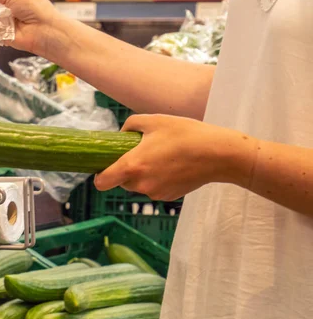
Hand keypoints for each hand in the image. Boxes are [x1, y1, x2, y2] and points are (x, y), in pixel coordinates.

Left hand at [93, 114, 258, 200]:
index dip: (99, 175)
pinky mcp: (168, 197)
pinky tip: (173, 165)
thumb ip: (131, 125)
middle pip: (121, 182)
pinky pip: (154, 188)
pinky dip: (158, 179)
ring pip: (138, 185)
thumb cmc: (186, 134)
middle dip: (126, 169)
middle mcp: (140, 185)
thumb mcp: (154, 120)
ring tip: (161, 155)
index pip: (101, 182)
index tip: (104, 166)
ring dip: (142, 174)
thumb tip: (121, 134)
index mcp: (132, 166)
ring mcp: (154, 193)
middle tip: (141, 152)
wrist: (219, 155)